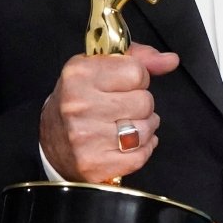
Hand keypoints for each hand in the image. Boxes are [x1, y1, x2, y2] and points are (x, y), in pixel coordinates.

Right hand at [38, 44, 179, 183]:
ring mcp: (86, 137)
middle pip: (145, 101)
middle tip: (124, 108)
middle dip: (141, 105)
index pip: (137, 72)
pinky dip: (142, 149)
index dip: (138, 78)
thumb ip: (137, 58)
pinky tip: (127, 145)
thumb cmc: (79, 101)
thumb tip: (170, 60)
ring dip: (144, 128)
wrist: (52, 143)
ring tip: (128, 126)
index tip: (126, 85)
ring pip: (145, 129)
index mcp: (79, 74)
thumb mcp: (98, 68)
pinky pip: (141, 155)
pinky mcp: (95, 164)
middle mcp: (79, 105)